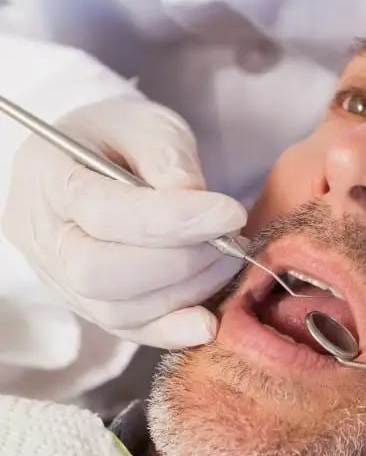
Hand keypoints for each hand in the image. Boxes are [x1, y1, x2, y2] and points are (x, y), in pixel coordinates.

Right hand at [2, 97, 246, 347]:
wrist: (88, 164)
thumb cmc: (116, 138)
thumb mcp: (143, 123)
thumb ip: (165, 154)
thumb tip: (194, 198)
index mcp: (48, 179)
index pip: (103, 212)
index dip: (172, 219)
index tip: (230, 213)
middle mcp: (45, 238)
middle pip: (100, 273)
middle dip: (179, 262)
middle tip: (231, 241)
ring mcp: (62, 280)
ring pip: (117, 311)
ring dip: (186, 292)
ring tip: (226, 260)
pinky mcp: (89, 308)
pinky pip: (128, 332)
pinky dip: (172, 330)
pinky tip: (209, 320)